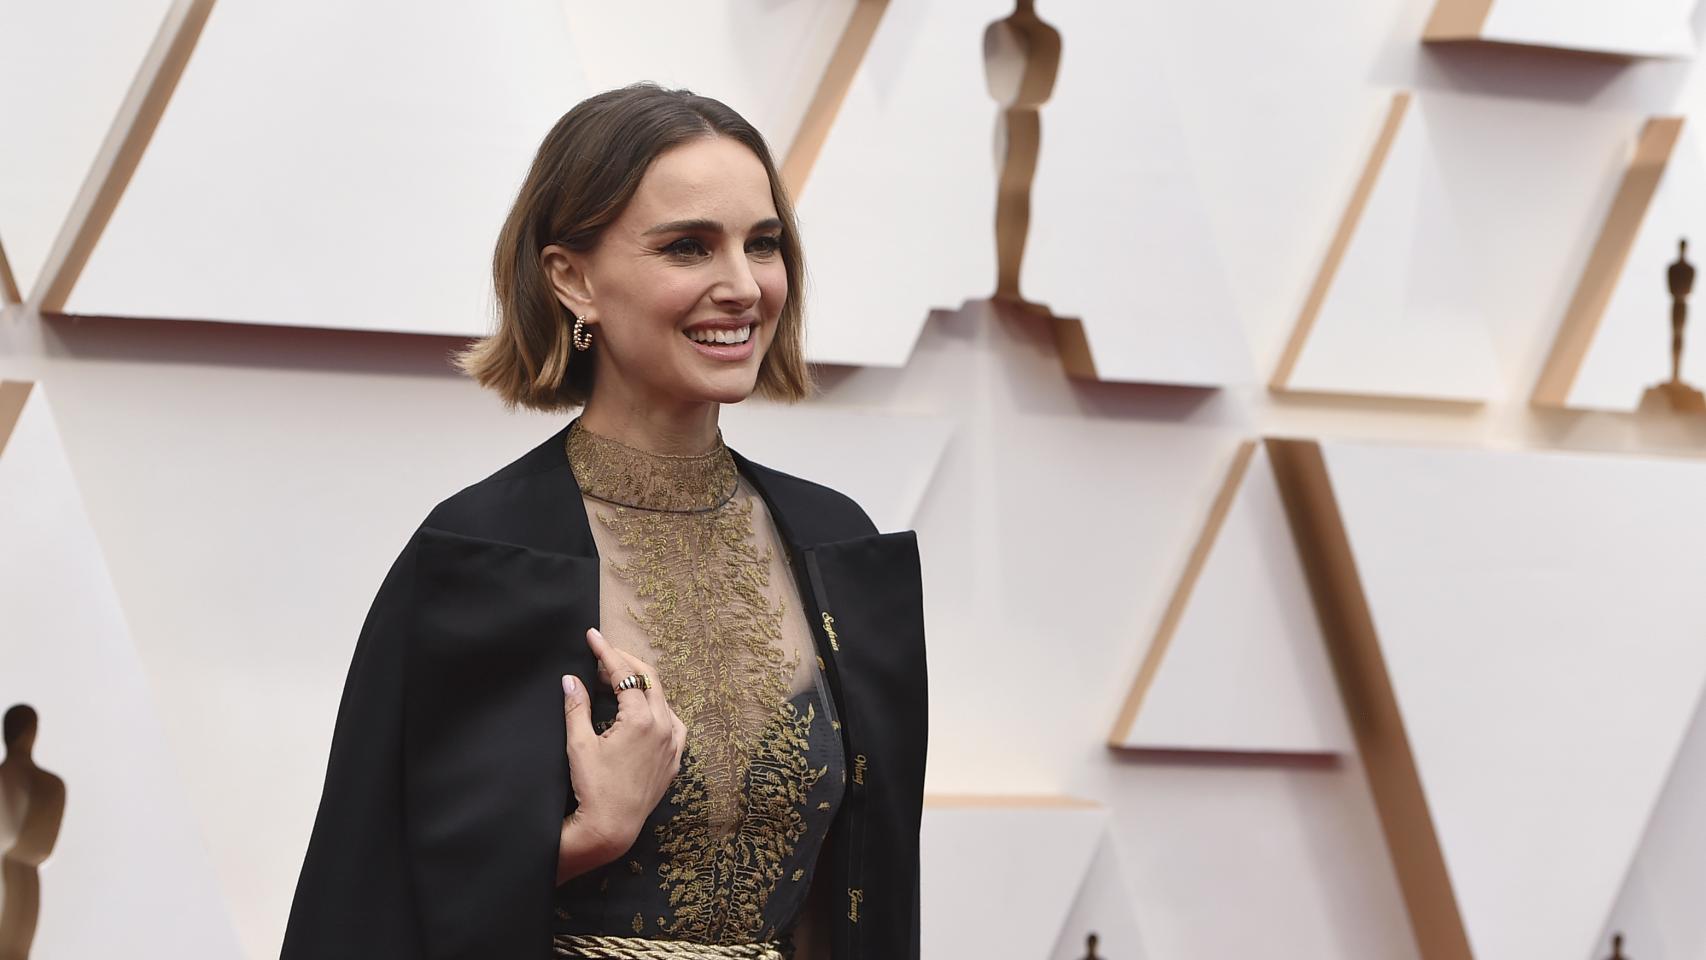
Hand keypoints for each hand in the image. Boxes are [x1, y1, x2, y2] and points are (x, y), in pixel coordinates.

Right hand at [556, 627, 686, 882]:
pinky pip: (672, 723)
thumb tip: (570, 679)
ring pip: (661, 699)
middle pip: (648, 679)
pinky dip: (656, 709)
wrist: (612, 828)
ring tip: (616, 680)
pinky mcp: (675, 758)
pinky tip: (641, 710)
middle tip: (603, 654)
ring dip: (640, 685)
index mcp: (642, 719)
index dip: (606, 652)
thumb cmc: (593, 788)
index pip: (624, 674)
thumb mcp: (579, 744)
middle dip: (625, 663)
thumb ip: (577, 707)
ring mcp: (674, 743)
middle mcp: (665, 726)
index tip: (592, 637)